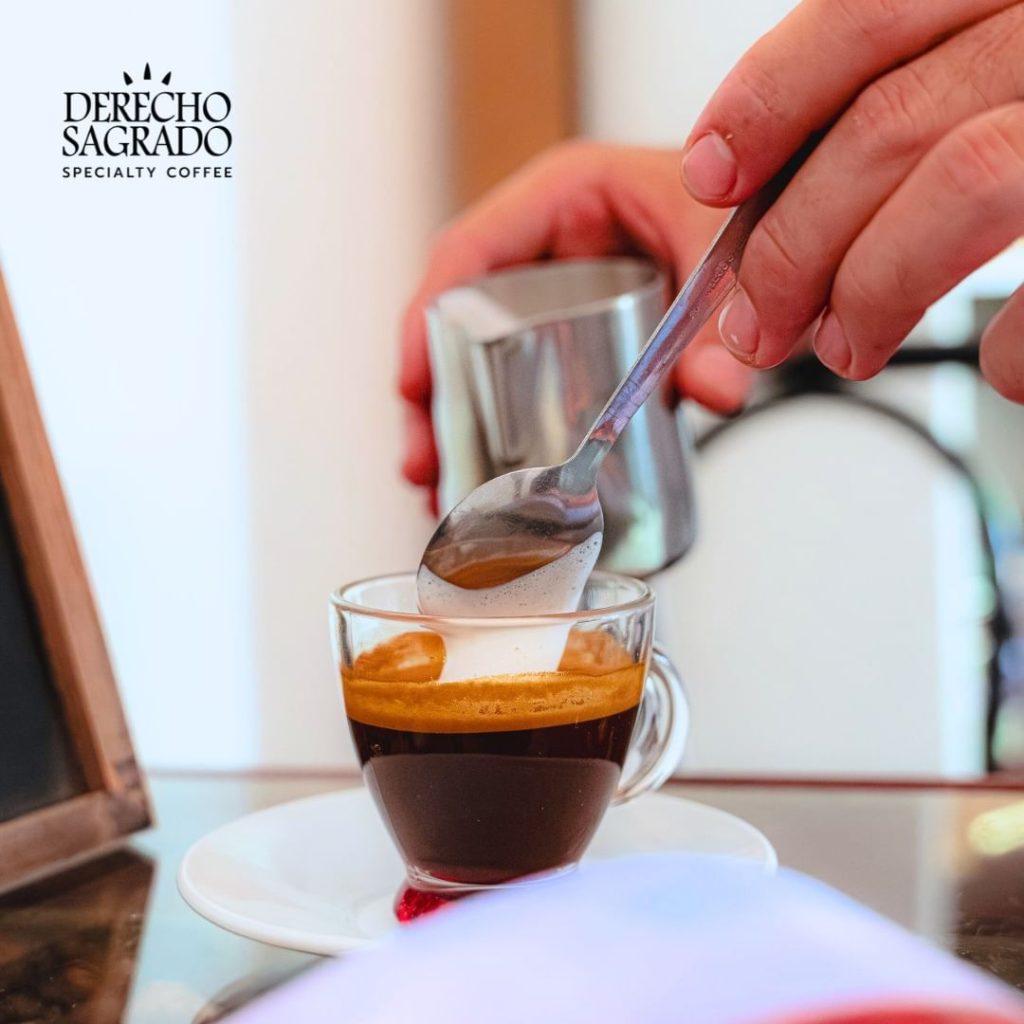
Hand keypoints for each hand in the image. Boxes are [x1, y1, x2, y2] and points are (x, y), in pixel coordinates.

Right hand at [399, 142, 753, 490]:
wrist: (782, 223)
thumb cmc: (742, 198)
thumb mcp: (725, 252)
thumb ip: (720, 323)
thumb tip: (711, 391)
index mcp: (567, 196)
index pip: (469, 252)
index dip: (428, 319)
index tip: (415, 382)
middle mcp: (550, 243)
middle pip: (461, 320)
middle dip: (435, 395)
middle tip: (426, 458)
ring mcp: (560, 290)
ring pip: (482, 355)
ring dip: (456, 420)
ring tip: (443, 482)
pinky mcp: (579, 331)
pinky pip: (523, 373)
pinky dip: (501, 421)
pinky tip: (491, 471)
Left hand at [681, 0, 1023, 401]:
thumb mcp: (1012, 54)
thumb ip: (932, 85)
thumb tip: (780, 180)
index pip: (868, 8)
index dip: (769, 100)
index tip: (711, 174)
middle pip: (890, 124)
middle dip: (793, 246)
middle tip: (758, 322)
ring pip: (966, 181)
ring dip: (874, 290)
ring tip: (845, 347)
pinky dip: (1010, 351)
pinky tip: (999, 365)